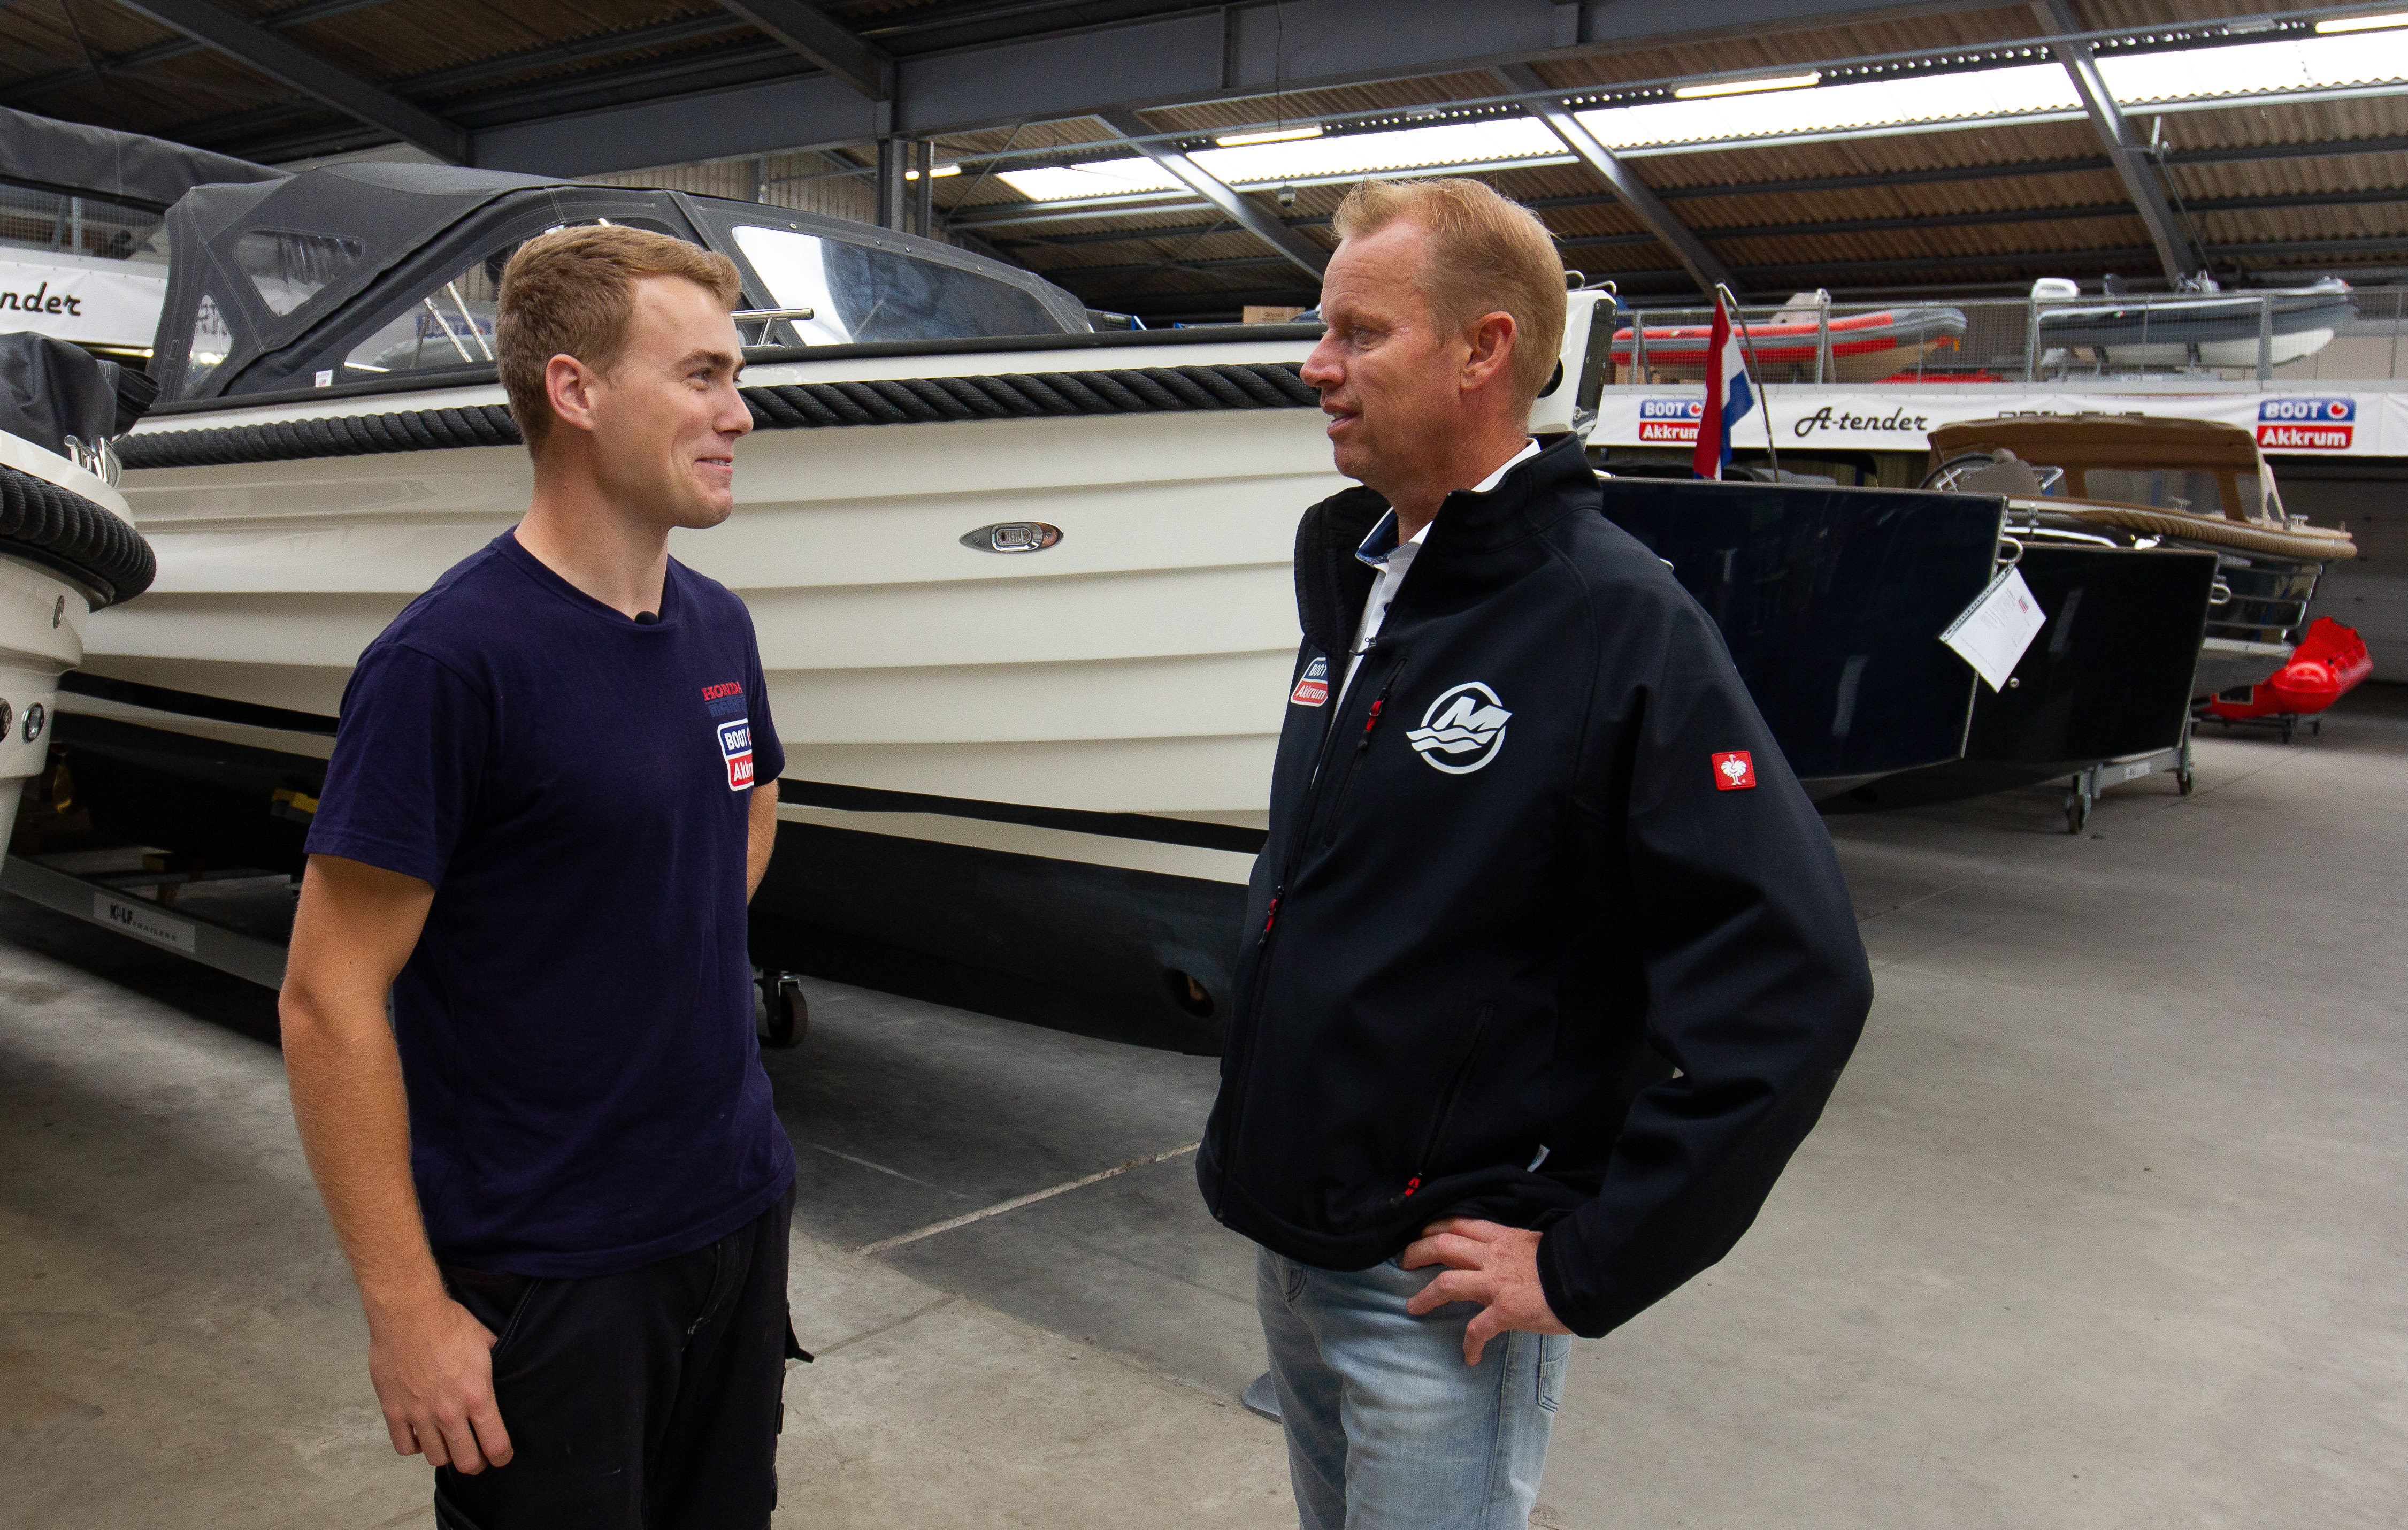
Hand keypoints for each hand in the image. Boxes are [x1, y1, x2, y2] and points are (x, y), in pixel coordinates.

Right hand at [364, 1291, 513, 1472]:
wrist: (408, 1313)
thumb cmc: (447, 1322)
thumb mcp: (484, 1341)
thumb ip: (494, 1362)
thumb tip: (502, 1363)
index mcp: (477, 1396)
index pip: (496, 1445)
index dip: (502, 1456)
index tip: (502, 1457)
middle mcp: (450, 1412)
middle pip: (466, 1461)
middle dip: (475, 1463)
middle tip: (476, 1457)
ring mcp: (420, 1415)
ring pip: (436, 1458)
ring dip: (445, 1454)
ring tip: (448, 1444)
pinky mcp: (394, 1412)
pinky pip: (405, 1447)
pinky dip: (414, 1446)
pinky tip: (421, 1435)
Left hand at [1400, 1218, 1572, 1365]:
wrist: (1590, 1278)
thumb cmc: (1571, 1264)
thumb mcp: (1540, 1245)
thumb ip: (1519, 1250)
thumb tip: (1513, 1259)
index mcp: (1503, 1238)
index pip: (1460, 1223)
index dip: (1434, 1227)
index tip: (1421, 1233)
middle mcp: (1495, 1256)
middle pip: (1443, 1244)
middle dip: (1416, 1251)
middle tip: (1402, 1262)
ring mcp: (1497, 1282)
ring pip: (1447, 1282)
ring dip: (1425, 1294)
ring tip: (1413, 1306)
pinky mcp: (1506, 1310)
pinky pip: (1477, 1329)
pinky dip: (1470, 1344)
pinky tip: (1470, 1357)